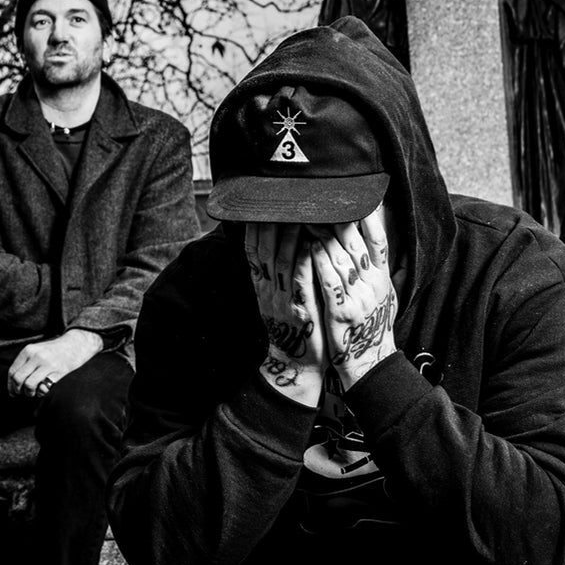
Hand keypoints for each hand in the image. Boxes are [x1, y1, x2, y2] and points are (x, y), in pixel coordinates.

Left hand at [7, 329, 100, 397]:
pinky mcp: (58, 372)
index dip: (10, 384)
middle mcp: (36, 356)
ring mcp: (47, 364)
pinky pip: (44, 388)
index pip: (12, 371)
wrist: (74, 345)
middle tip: (20, 393)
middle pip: (18, 379)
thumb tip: (12, 382)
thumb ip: (25, 363)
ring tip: (32, 392)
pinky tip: (42, 390)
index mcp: (28, 350)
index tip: (12, 392)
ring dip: (29, 392)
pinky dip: (41, 392)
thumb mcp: (36, 351)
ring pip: (29, 385)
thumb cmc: (53, 351)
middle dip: (17, 389)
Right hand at [246, 222, 325, 405]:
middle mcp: (269, 291)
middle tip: (281, 200)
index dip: (255, 227)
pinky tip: (313, 244)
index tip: (260, 206)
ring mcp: (284, 300)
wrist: (296, 364)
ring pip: (283, 261)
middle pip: (265, 251)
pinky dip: (306, 261)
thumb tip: (273, 245)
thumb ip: (272, 275)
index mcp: (261, 287)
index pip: (252, 251)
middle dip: (271, 223)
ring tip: (299, 214)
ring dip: (290, 236)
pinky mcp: (302, 310)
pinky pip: (302, 281)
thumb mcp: (274, 300)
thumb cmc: (292, 328)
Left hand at [310, 205, 397, 389]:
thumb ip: (385, 273)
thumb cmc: (372, 328)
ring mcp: (358, 299)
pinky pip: (329, 282)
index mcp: (383, 280)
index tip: (360, 196)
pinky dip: (319, 262)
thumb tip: (387, 248)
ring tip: (310, 215)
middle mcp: (373, 287)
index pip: (380, 241)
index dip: (371, 217)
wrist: (368, 364)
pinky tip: (308, 246)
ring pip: (341, 259)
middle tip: (324, 199)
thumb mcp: (386, 299)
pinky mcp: (341, 313)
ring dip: (324, 234)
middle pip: (358, 244)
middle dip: (340, 219)